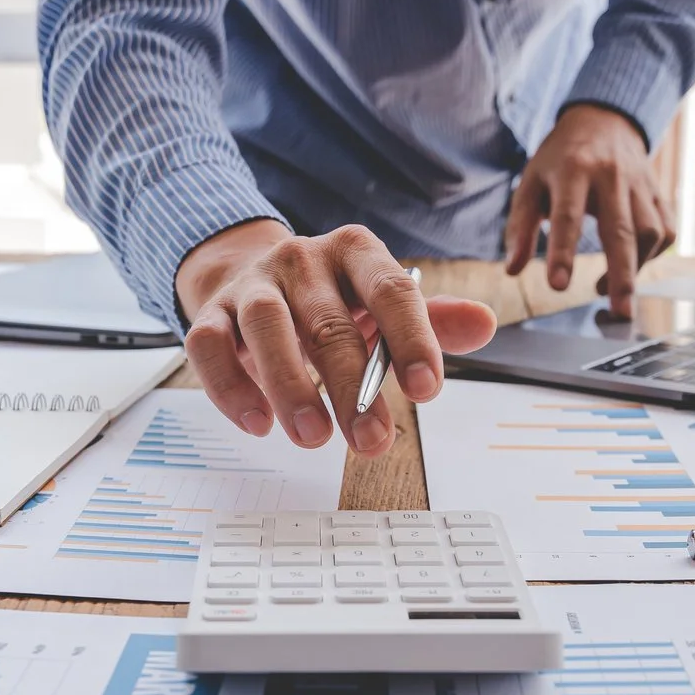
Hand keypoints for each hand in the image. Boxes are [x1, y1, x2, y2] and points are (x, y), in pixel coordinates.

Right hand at [176, 220, 497, 454]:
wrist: (250, 276)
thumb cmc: (329, 300)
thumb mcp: (380, 305)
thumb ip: (431, 320)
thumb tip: (485, 323)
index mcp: (355, 252)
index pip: (390, 290)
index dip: (411, 339)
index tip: (426, 390)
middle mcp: (301, 260)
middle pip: (330, 323)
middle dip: (352, 388)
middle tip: (372, 442)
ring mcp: (252, 285)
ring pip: (267, 327)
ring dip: (291, 386)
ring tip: (312, 438)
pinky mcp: (210, 313)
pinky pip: (209, 346)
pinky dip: (230, 386)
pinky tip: (257, 423)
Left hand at [503, 104, 677, 315]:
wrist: (604, 120)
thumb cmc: (560, 159)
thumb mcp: (531, 183)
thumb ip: (521, 226)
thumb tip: (513, 269)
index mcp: (572, 169)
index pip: (568, 216)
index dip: (563, 252)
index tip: (558, 287)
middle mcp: (611, 175)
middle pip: (622, 230)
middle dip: (621, 275)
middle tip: (618, 312)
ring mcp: (640, 183)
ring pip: (650, 232)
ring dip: (635, 268)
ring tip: (612, 290)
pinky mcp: (659, 192)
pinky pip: (666, 230)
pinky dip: (652, 256)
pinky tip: (632, 265)